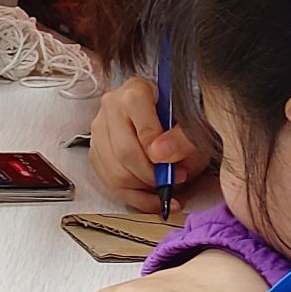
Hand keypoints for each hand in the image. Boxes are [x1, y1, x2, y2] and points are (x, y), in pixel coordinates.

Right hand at [89, 75, 212, 213]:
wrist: (172, 118)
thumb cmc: (181, 117)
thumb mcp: (193, 123)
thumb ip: (182, 137)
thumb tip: (160, 154)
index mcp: (135, 93)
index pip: (143, 129)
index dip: (160, 154)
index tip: (176, 168)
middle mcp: (111, 108)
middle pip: (124, 153)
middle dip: (152, 176)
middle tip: (173, 180)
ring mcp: (99, 130)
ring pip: (114, 172)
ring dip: (143, 188)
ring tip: (165, 187)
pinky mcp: (96, 152)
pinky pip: (109, 183)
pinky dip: (134, 197)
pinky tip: (153, 198)